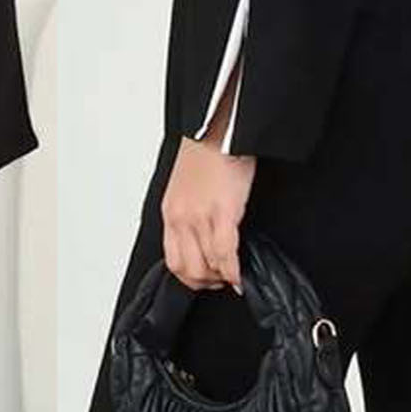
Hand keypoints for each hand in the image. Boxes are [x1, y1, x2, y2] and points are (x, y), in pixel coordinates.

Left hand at [161, 133, 257, 292]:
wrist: (218, 129)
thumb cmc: (207, 154)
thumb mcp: (186, 188)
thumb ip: (189, 214)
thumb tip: (201, 238)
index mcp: (170, 213)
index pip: (172, 260)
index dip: (189, 277)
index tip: (204, 278)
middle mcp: (181, 219)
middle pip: (187, 269)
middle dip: (205, 282)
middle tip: (221, 281)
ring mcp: (200, 218)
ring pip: (206, 266)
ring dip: (221, 277)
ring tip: (232, 275)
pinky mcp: (222, 213)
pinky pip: (225, 254)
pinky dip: (233, 271)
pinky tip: (240, 275)